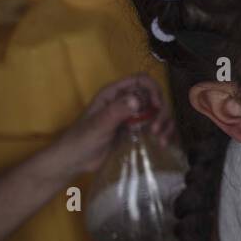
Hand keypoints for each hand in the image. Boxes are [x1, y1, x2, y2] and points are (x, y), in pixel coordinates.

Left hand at [52, 73, 175, 176]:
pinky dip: (164, 133)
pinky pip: (156, 126)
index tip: (156, 107)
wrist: (75, 160)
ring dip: (165, 123)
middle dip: (161, 111)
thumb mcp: (99, 125)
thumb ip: (117, 111)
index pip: (141, 80)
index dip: (153, 89)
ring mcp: (132, 116)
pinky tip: (163, 144)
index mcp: (114, 94)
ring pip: (158, 112)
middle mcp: (125, 101)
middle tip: (156, 130)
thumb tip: (137, 100)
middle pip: (154, 96)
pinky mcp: (136, 131)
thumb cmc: (81, 140)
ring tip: (161, 140)